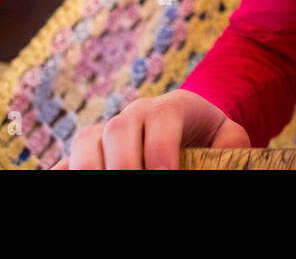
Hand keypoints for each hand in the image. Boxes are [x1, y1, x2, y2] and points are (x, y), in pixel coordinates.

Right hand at [50, 89, 249, 168]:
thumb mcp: (227, 137)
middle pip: (119, 128)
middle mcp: (135, 113)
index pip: (162, 118)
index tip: (167, 176)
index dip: (160, 149)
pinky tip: (66, 183)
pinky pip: (66, 159)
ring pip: (85, 139)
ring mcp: (107, 130)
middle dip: (124, 163)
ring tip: (101, 188)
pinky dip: (63, 171)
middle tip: (131, 184)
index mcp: (172, 106)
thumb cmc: (209, 137)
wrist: (188, 125)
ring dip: (88, 168)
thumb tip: (227, 160)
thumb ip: (232, 144)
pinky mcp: (88, 151)